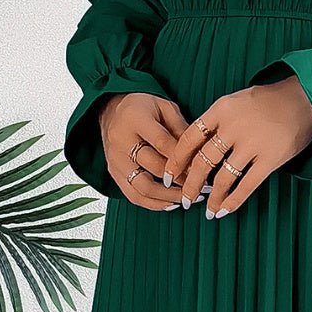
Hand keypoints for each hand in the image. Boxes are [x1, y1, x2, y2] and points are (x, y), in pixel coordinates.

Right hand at [99, 91, 189, 209]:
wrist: (110, 110)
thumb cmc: (142, 108)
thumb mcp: (164, 107)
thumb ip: (181, 128)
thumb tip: (199, 154)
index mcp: (135, 119)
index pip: (162, 143)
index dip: (183, 159)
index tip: (201, 169)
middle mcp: (121, 141)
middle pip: (153, 167)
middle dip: (179, 180)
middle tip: (200, 186)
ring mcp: (115, 160)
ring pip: (142, 187)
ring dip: (168, 197)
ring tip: (187, 199)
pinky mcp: (113, 173)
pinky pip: (133, 195)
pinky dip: (153, 203)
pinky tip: (171, 204)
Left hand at [162, 74, 311, 217]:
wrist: (306, 97)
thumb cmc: (269, 101)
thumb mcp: (237, 101)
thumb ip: (217, 122)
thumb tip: (195, 150)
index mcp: (221, 109)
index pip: (189, 138)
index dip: (176, 160)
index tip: (168, 175)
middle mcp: (233, 126)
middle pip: (202, 161)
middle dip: (190, 185)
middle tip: (184, 199)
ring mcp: (252, 143)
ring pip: (222, 178)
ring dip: (212, 198)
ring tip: (207, 211)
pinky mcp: (271, 159)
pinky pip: (246, 186)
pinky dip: (233, 201)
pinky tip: (224, 211)